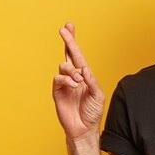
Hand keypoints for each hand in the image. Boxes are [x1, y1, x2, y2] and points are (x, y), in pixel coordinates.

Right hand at [52, 23, 104, 139]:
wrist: (84, 129)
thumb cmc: (93, 112)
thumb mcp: (98, 95)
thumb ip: (91, 81)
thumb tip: (84, 69)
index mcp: (84, 75)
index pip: (78, 55)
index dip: (73, 41)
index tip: (69, 26)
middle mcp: (73, 77)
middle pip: (68, 55)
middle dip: (67, 41)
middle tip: (63, 30)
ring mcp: (65, 84)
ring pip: (63, 66)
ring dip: (72, 70)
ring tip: (79, 81)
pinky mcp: (57, 92)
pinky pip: (58, 79)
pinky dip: (66, 79)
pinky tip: (73, 85)